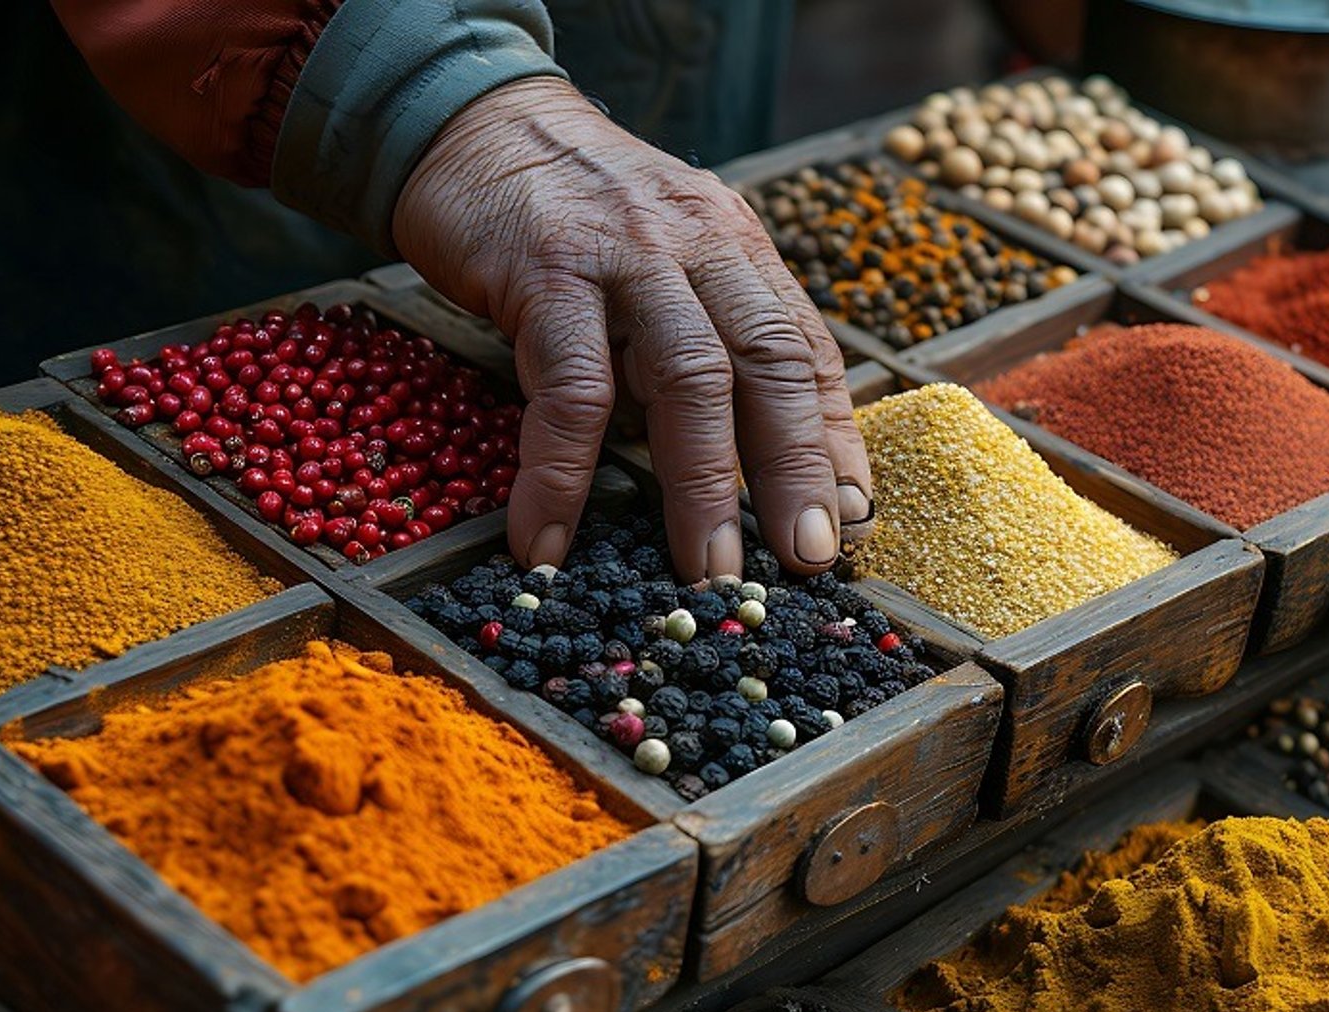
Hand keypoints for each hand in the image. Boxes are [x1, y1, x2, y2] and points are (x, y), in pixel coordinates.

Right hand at [393, 77, 871, 580]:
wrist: (477, 124)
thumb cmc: (573, 211)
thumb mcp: (664, 253)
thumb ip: (703, 328)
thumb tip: (739, 447)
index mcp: (733, 246)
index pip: (801, 347)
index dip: (833, 437)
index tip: (851, 516)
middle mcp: (695, 245)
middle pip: (766, 362)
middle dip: (793, 469)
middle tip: (808, 558)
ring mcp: (624, 257)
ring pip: (688, 377)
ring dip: (700, 485)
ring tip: (707, 571)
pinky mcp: (544, 275)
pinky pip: (569, 390)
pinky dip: (561, 475)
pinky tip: (548, 540)